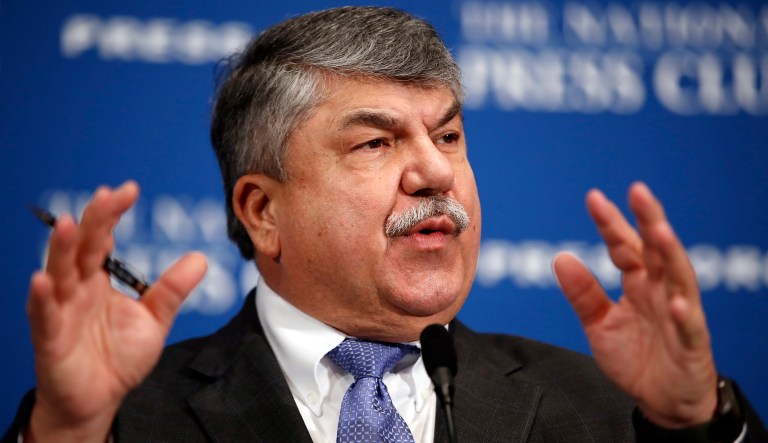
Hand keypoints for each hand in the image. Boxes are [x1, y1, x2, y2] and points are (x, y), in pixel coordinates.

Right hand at [26, 181, 206, 441]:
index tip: (128, 190)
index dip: (112, 214)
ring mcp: (61, 310)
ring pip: (59, 273)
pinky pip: (43, 315)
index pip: (104, 238)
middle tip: (107, 195)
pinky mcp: (50, 338)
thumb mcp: (154, 319)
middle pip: (83, 247)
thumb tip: (200, 258)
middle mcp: (78, 288)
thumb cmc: (119, 356)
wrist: (99, 398)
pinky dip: (41, 297)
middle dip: (94, 220)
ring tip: (70, 224)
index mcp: (99, 279)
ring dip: (62, 249)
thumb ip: (172, 289)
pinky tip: (42, 279)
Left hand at [553, 182, 716, 427]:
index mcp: (638, 283)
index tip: (593, 198)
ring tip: (660, 230)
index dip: (610, 223)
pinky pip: (688, 325)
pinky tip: (674, 300)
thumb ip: (583, 293)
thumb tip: (560, 257)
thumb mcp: (599, 325)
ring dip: (670, 252)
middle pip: (657, 249)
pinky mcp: (691, 343)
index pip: (624, 246)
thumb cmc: (636, 358)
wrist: (661, 401)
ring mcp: (678, 314)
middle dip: (648, 219)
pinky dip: (682, 312)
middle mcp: (660, 290)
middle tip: (638, 191)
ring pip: (678, 277)